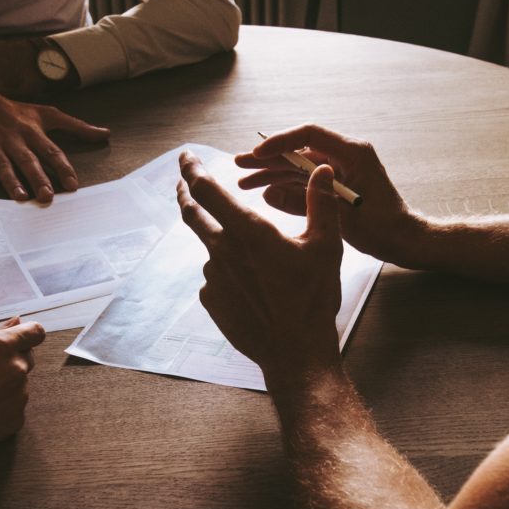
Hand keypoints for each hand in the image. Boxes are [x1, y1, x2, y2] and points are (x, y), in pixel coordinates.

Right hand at [0, 80, 109, 201]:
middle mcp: (13, 139)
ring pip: (3, 165)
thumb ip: (76, 127)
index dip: (62, 168)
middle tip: (47, 196)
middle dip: (38, 178)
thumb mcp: (47, 114)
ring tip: (20, 197)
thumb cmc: (15, 112)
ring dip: (11, 181)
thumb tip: (106, 133)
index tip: (73, 185)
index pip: (51, 152)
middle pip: (28, 160)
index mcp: (32, 132)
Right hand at [0, 317, 44, 479]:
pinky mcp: (16, 420)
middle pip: (27, 357)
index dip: (27, 334)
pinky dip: (2, 407)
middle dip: (11, 360)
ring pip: (20, 384)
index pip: (35, 332)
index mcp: (0, 346)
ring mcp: (18, 397)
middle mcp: (16, 369)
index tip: (18, 339)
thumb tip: (16, 321)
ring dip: (5, 385)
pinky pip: (15, 407)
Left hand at [176, 151, 343, 385]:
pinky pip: (216, 277)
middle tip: (182, 181)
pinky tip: (254, 288)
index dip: (192, 170)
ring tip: (260, 264)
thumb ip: (321, 203)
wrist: (296, 352)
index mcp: (249, 231)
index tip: (185, 156)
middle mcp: (223, 251)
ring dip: (224, 243)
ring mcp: (213, 277)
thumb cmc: (313, 299)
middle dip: (185, 193)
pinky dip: (229, 272)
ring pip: (212, 248)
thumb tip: (321, 169)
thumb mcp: (325, 246)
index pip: (207, 190)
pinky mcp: (211, 300)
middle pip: (193, 214)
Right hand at [236, 124, 428, 267]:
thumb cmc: (384, 227)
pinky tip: (264, 192)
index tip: (257, 154)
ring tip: (244, 181)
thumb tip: (269, 192)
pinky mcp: (335, 184)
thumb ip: (305, 202)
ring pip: (298, 166)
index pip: (310, 135)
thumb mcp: (343, 216)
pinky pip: (305, 180)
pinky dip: (285, 185)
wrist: (404, 240)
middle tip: (239, 164)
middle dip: (268, 158)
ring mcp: (339, 169)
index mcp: (353, 153)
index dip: (280, 142)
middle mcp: (345, 155)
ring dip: (272, 173)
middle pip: (299, 150)